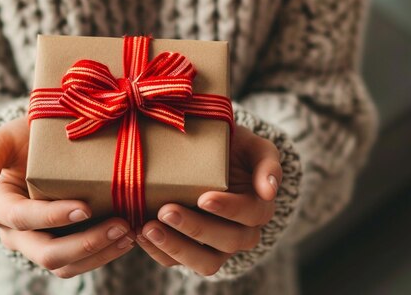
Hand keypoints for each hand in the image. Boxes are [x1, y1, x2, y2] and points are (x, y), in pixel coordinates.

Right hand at [0, 116, 135, 278]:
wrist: (40, 149)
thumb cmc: (24, 140)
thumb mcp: (5, 137)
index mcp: (0, 208)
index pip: (23, 218)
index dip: (52, 217)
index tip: (85, 207)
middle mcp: (17, 234)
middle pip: (47, 253)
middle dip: (85, 243)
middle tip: (119, 225)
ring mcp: (40, 243)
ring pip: (66, 265)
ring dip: (99, 254)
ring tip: (129, 234)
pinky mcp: (62, 247)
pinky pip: (80, 262)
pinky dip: (104, 254)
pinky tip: (128, 238)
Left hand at [136, 121, 281, 275]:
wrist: (211, 157)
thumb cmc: (233, 149)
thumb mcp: (255, 147)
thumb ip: (268, 162)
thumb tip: (270, 190)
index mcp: (258, 207)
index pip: (250, 214)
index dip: (229, 209)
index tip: (204, 197)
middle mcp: (242, 233)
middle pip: (226, 242)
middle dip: (195, 228)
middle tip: (166, 211)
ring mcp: (216, 246)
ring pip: (205, 262)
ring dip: (176, 248)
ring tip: (148, 229)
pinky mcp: (192, 251)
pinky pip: (177, 262)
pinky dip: (158, 252)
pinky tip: (140, 234)